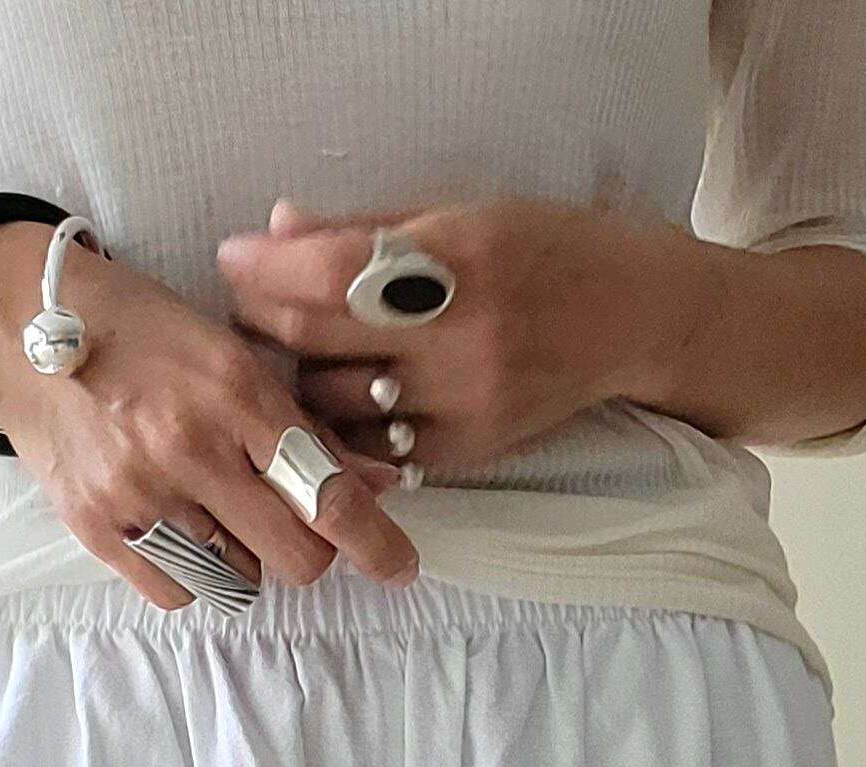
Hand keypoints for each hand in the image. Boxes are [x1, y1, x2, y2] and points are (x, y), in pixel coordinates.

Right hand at [0, 223, 418, 608]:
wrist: (22, 325)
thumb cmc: (141, 332)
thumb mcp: (230, 353)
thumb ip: (302, 421)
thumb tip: (375, 482)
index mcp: (235, 390)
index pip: (325, 490)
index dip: (372, 541)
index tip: (399, 568)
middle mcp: (190, 446)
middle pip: (292, 556)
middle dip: (306, 551)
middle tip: (287, 523)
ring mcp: (140, 492)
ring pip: (237, 577)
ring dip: (242, 555)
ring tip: (212, 505)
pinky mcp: (98, 527)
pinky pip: (178, 592)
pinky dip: (192, 573)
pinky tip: (176, 526)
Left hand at [218, 199, 715, 478]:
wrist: (633, 321)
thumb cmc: (547, 251)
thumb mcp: (463, 215)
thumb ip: (367, 230)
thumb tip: (278, 229)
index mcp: (456, 261)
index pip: (326, 273)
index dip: (263, 269)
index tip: (233, 260)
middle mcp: (458, 338)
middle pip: (316, 343)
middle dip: (266, 324)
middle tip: (248, 309)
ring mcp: (461, 405)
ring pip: (335, 408)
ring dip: (300, 383)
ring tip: (298, 356)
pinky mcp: (465, 453)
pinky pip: (373, 450)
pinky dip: (344, 429)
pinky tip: (341, 405)